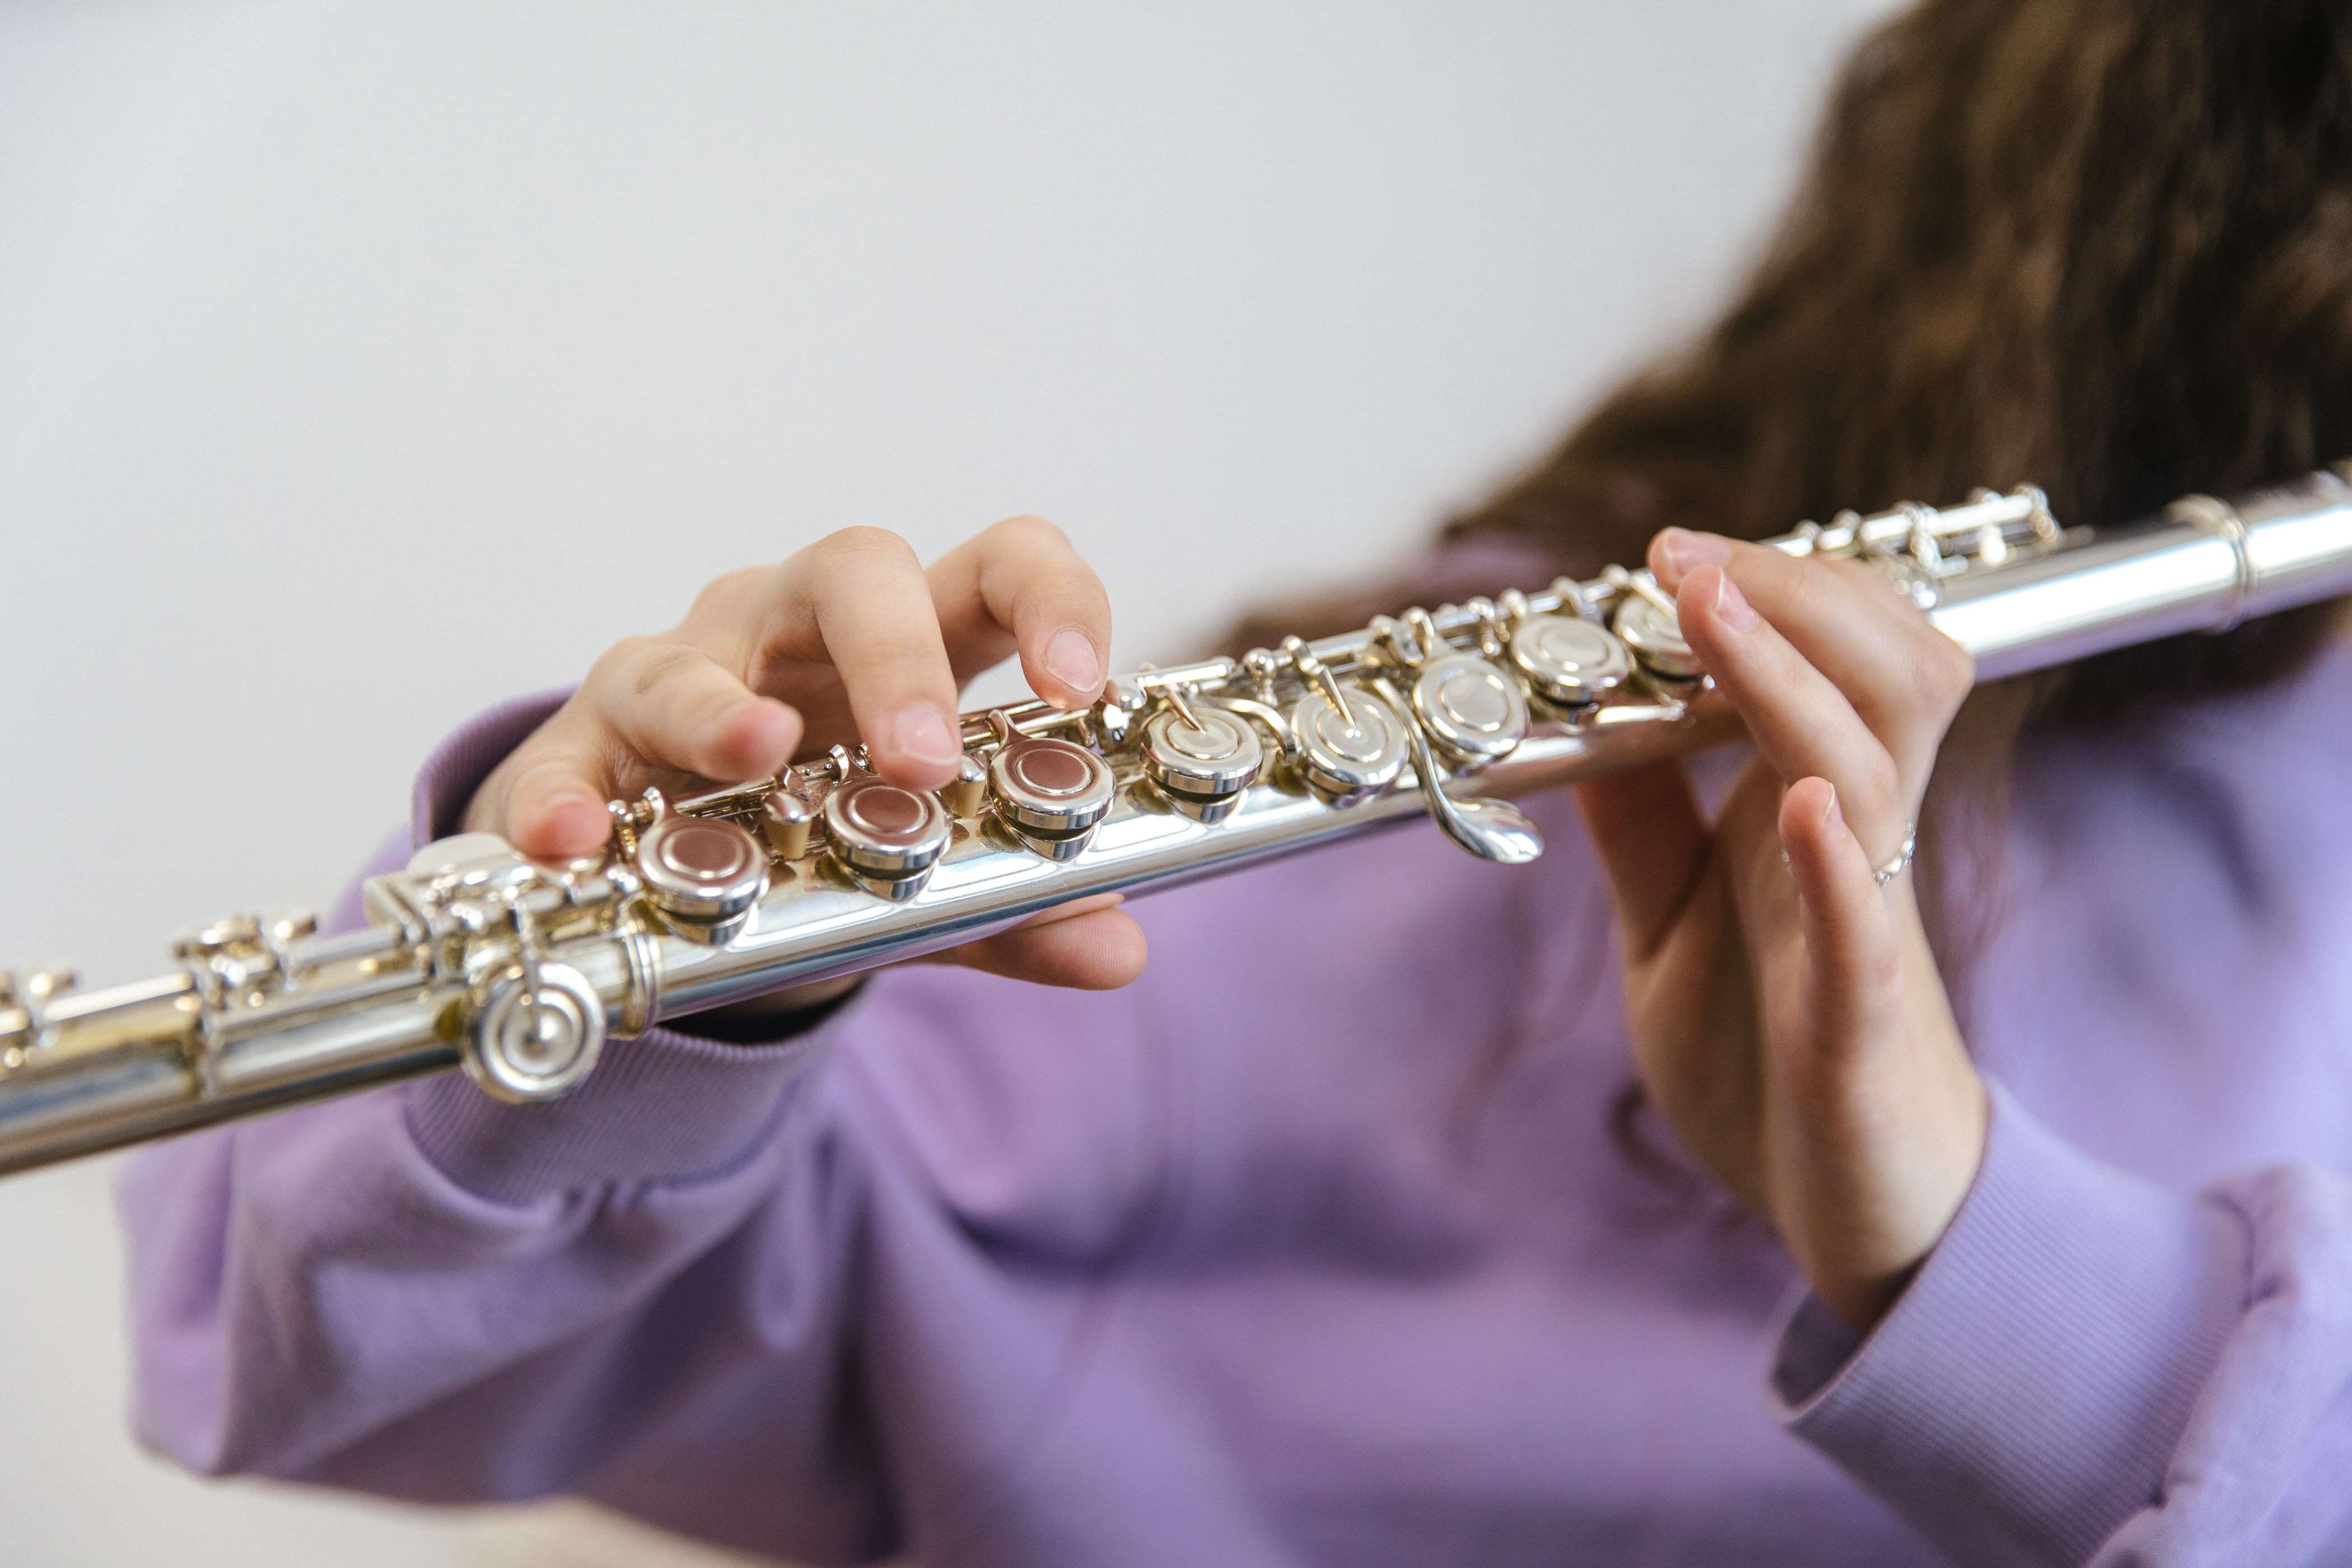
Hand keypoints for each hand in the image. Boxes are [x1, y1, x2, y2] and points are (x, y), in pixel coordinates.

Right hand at [462, 517, 1147, 994]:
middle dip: (894, 655)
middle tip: (920, 759)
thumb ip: (1014, 909)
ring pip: (692, 653)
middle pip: (852, 569)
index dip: (1050, 602)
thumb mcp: (926, 880)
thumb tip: (1116, 947)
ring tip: (757, 755)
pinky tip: (570, 845)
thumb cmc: (815, 835)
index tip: (1077, 682)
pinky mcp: (580, 748)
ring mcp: (679, 672)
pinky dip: (565, 797)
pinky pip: (563, 760)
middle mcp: (793, 629)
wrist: (672, 882)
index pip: (996, 568)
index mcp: (908, 645)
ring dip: (723, 706)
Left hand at [1574, 529, 1987, 1329]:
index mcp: (1804, 812)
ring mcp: (1864, 926)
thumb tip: (1575, 723)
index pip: (1827, 656)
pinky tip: (1807, 805)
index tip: (1663, 546)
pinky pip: (1865, 929)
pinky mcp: (1861, 1023)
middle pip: (1883, 673)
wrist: (1858, 1210)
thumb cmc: (1770, 1057)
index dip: (1763, 586)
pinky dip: (1837, 861)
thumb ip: (1638, 828)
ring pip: (1876, 767)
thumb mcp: (1668, 923)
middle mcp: (1850, 845)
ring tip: (1715, 610)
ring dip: (1794, 683)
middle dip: (1793, 593)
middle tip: (1681, 551)